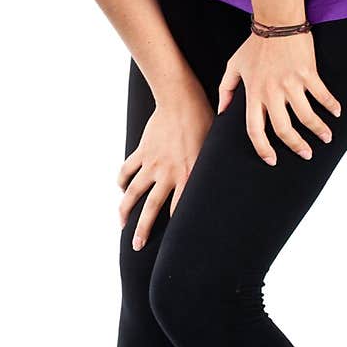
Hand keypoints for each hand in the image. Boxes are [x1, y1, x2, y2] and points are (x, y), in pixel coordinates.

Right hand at [117, 81, 214, 249]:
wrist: (180, 99)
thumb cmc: (203, 122)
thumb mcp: (214, 149)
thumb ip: (212, 170)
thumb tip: (224, 186)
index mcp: (189, 174)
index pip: (180, 208)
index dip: (176, 228)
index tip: (172, 245)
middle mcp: (168, 172)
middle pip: (151, 207)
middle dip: (143, 229)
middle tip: (137, 246)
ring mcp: (152, 163)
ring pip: (133, 192)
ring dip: (125, 210)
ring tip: (122, 225)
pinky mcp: (142, 152)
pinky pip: (127, 170)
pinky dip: (122, 181)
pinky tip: (121, 190)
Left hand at [217, 30, 340, 165]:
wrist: (276, 21)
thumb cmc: (253, 45)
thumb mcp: (233, 66)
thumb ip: (226, 90)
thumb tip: (222, 111)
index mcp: (253, 94)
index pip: (255, 130)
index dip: (263, 149)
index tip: (271, 160)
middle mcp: (272, 92)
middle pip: (283, 129)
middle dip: (296, 146)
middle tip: (306, 155)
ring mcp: (291, 83)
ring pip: (306, 116)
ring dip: (319, 130)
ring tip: (326, 138)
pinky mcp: (308, 73)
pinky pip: (322, 95)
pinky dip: (331, 106)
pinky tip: (336, 113)